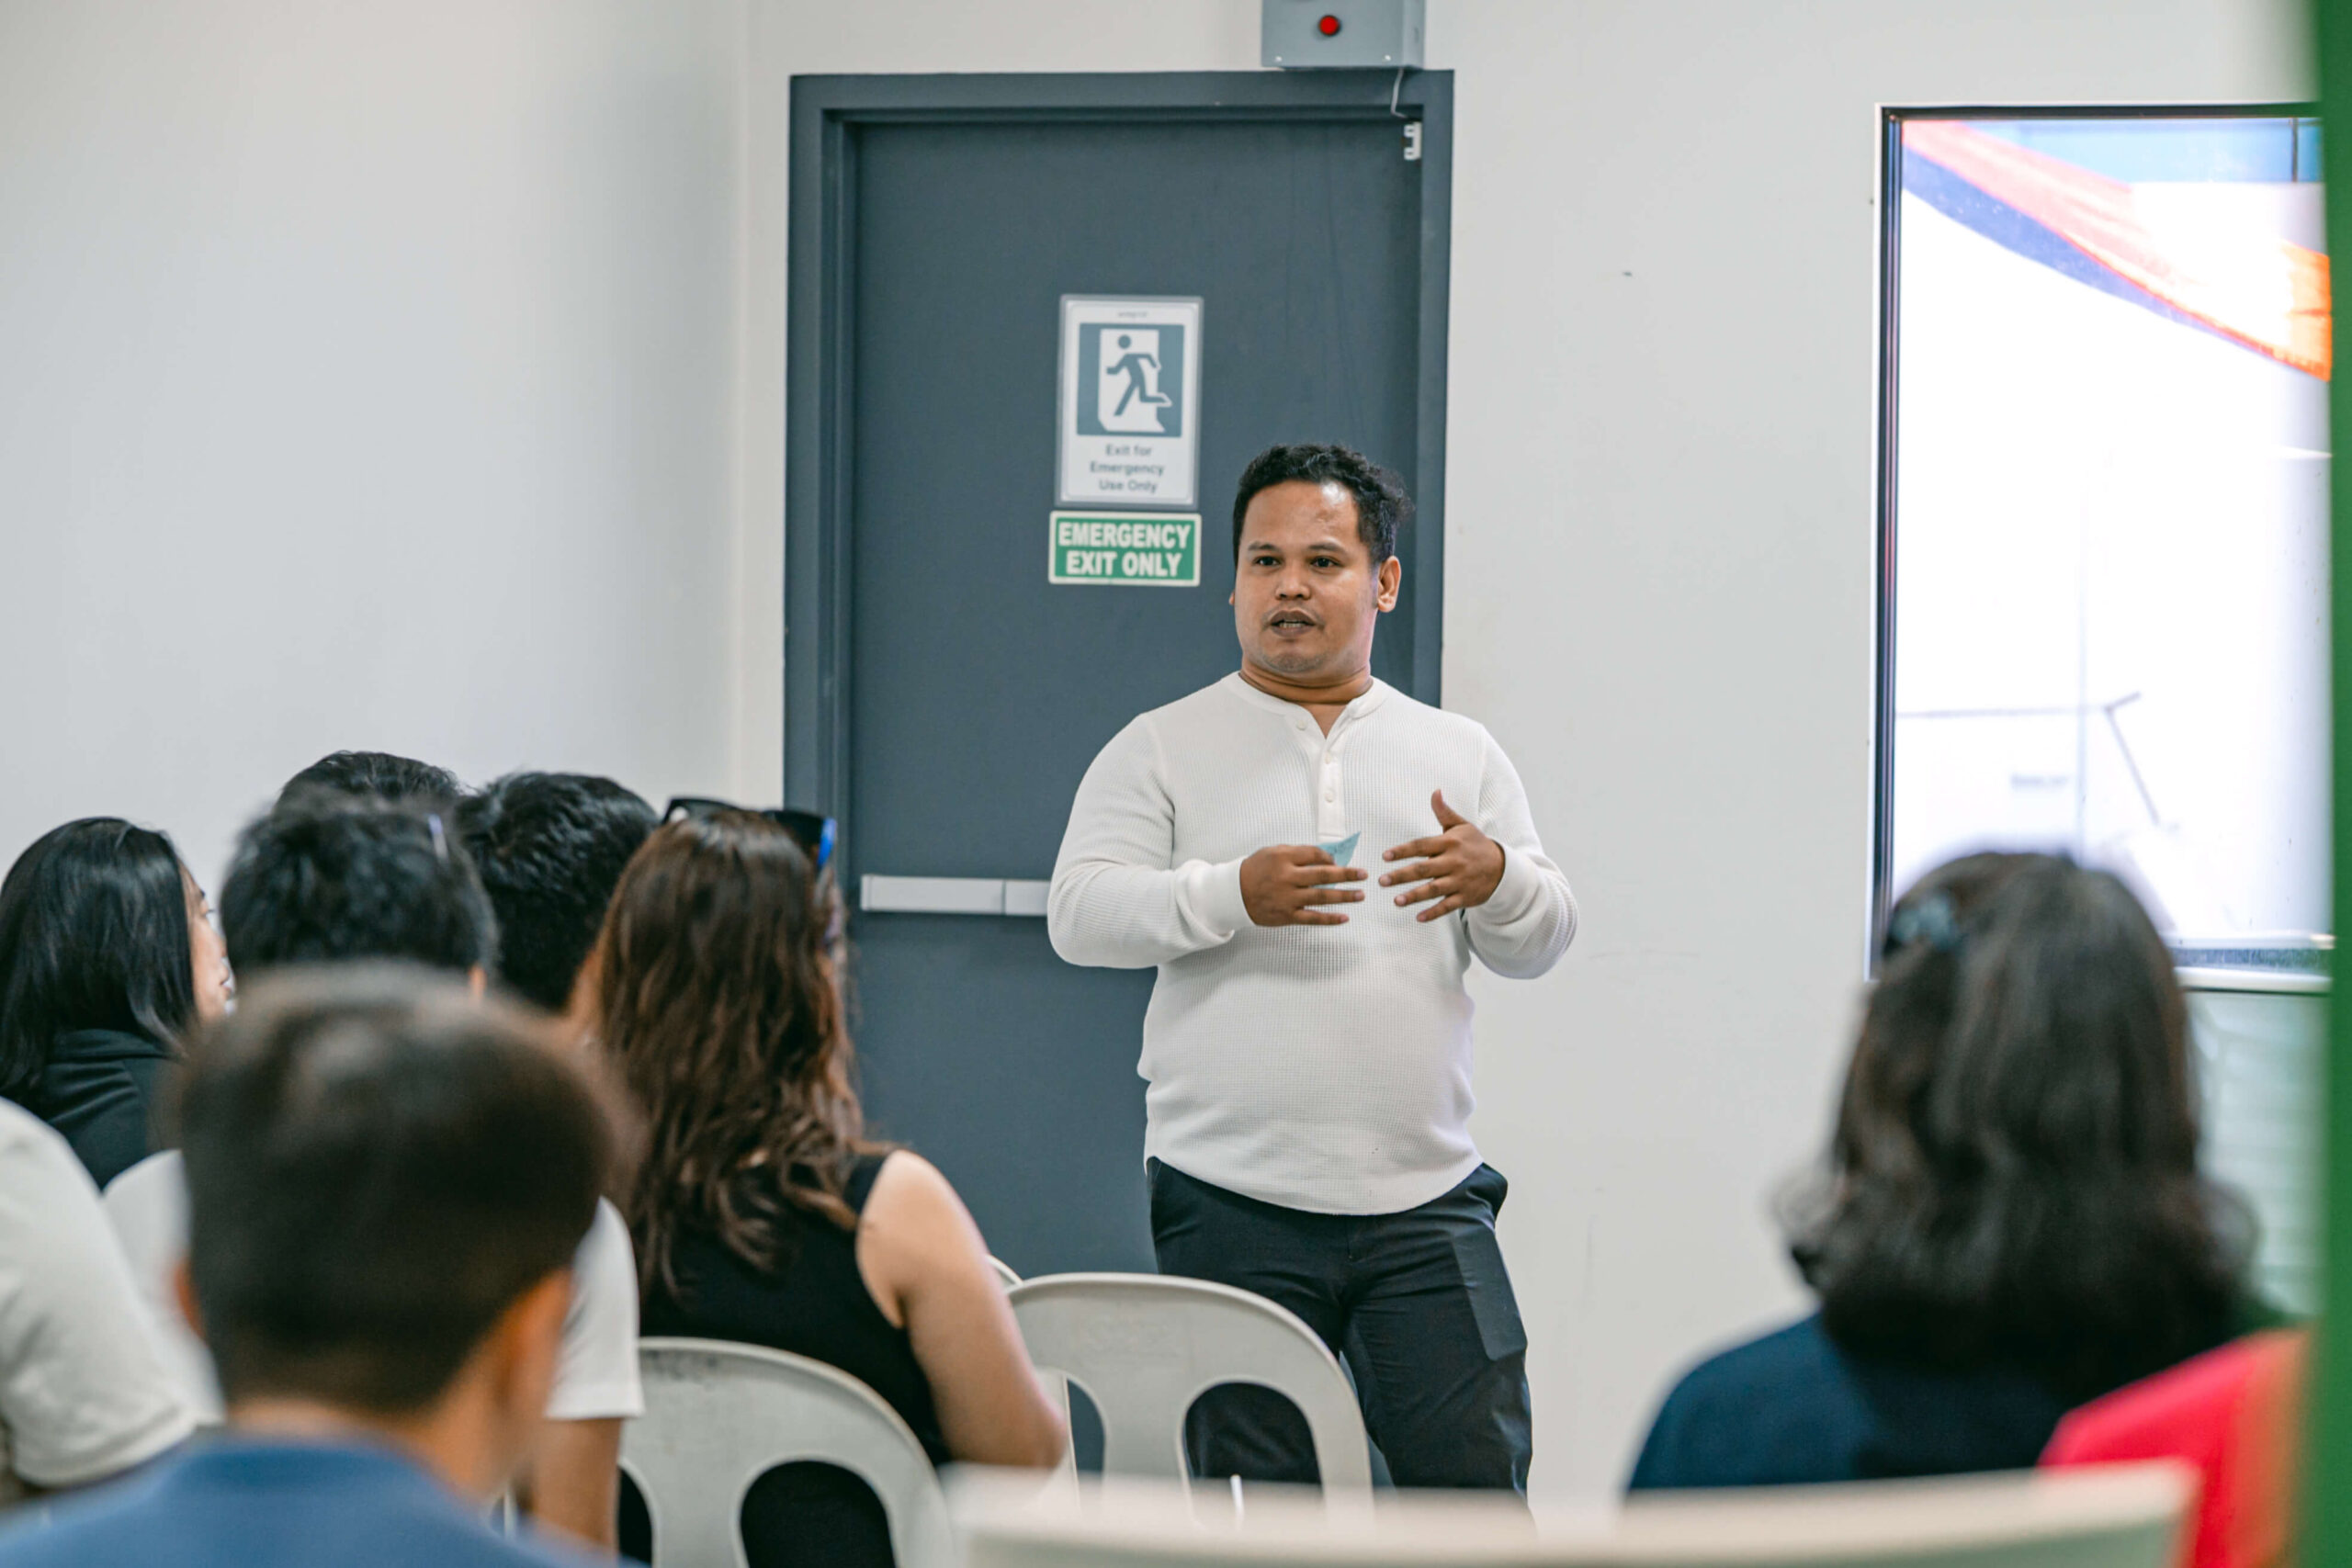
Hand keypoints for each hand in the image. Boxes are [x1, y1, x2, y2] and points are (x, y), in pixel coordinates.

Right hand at [1240, 844, 1367, 926]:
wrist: (1233, 894)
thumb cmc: (1255, 870)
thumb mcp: (1273, 852)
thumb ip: (1298, 853)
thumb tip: (1325, 858)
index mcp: (1283, 858)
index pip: (1315, 855)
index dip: (1330, 858)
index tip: (1338, 861)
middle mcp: (1287, 877)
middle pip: (1323, 875)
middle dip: (1346, 874)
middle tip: (1364, 874)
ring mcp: (1288, 898)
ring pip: (1321, 896)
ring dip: (1344, 896)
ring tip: (1360, 895)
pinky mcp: (1287, 915)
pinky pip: (1312, 918)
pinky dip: (1329, 918)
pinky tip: (1344, 918)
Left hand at [1381, 791, 1505, 921]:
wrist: (1503, 867)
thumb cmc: (1476, 844)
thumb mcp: (1462, 826)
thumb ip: (1444, 812)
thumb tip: (1435, 791)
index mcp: (1450, 843)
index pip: (1422, 846)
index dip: (1403, 850)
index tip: (1385, 856)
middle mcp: (1454, 862)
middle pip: (1424, 869)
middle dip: (1402, 875)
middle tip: (1382, 881)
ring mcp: (1460, 881)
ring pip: (1434, 889)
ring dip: (1415, 896)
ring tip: (1396, 901)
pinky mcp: (1465, 897)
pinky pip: (1447, 906)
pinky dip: (1434, 912)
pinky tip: (1418, 918)